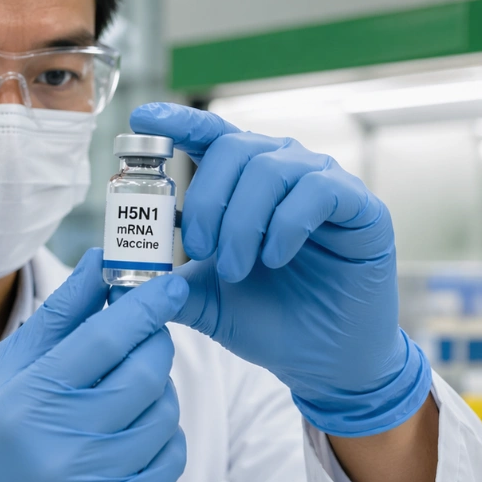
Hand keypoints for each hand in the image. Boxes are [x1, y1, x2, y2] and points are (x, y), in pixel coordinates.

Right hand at [0, 249, 188, 481]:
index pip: (107, 337)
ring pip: (164, 413)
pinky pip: (170, 457)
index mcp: (29, 396)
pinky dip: (164, 434)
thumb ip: (57, 316)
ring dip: (159, 389)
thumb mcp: (3, 370)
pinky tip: (134, 430)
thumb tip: (100, 263)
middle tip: (144, 337)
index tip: (171, 284)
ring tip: (129, 389)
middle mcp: (63, 441)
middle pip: (144, 372)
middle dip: (155, 343)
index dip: (147, 305)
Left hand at [131, 103, 430, 437]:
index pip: (210, 136)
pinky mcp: (360, 206)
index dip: (178, 121)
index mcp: (243, 182)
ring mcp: (324, 182)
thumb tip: (120, 271)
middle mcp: (284, 170)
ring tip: (236, 269)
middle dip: (207, 199)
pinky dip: (286, 224)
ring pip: (272, 167)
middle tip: (201, 250)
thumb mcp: (206, 300)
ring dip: (243, 221)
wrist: (323, 363)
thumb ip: (168, 280)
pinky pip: (318, 190)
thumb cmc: (268, 320)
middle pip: (235, 148)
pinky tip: (276, 258)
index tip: (143, 119)